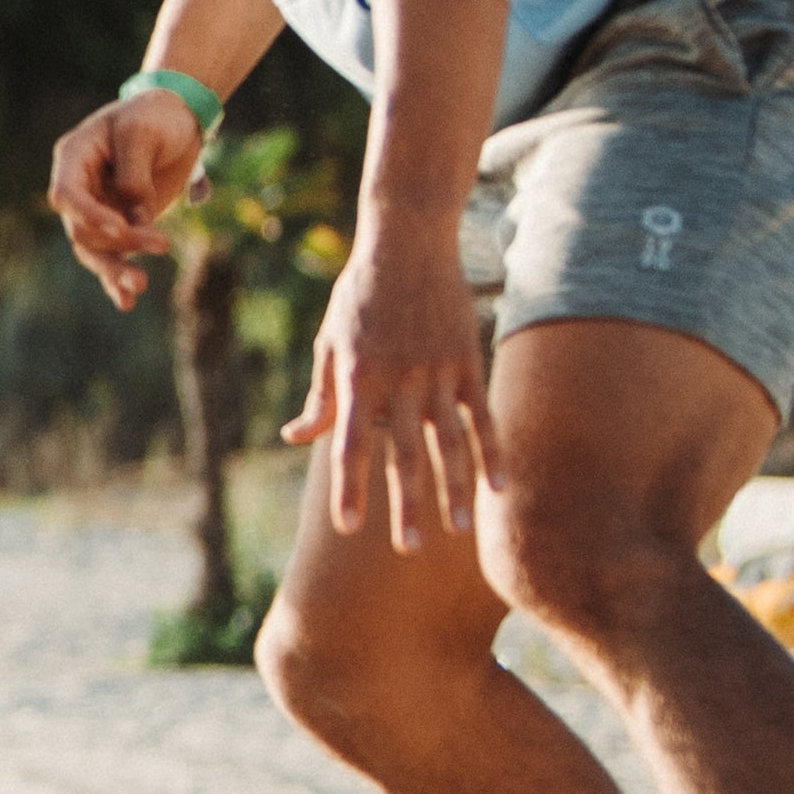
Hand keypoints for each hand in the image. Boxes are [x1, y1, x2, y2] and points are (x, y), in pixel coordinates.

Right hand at [45, 85, 208, 307]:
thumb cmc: (155, 117)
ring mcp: (99, 208)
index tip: (121, 228)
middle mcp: (81, 187)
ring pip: (95, 249)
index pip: (67, 195)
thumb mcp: (143, 131)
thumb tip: (133, 211)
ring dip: (115, 269)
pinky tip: (126, 301)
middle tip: (161, 244)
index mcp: (74, 158)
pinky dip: (118, 279)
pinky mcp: (122, 224)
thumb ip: (132, 171)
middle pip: (83, 227)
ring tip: (140, 285)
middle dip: (118, 242)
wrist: (178, 119)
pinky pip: (114, 255)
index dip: (88, 215)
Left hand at [285, 225, 492, 548]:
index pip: (350, 443)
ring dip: (451, 490)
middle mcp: (398, 379)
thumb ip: (321, 395)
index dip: (349, 486)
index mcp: (357, 377)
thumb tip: (296, 437)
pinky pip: (482, 417)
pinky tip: (497, 490)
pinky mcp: (469, 362)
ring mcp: (438, 372)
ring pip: (448, 443)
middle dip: (404, 503)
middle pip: (403, 453)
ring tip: (454, 532)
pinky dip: (491, 453)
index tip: (348, 525)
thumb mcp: (330, 342)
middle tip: (406, 549)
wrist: (407, 244)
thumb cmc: (359, 297)